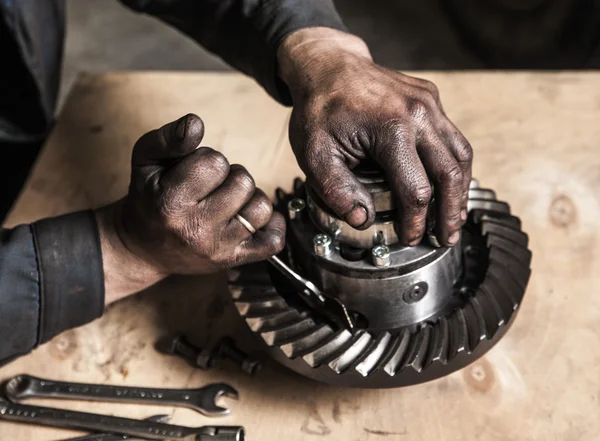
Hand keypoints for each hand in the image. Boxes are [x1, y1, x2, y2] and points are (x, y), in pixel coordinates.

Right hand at [96, 114, 284, 302]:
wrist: (142, 249)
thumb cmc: (149, 198)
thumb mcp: (146, 161)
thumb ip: (169, 138)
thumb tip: (196, 122)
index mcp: (171, 203)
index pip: (214, 162)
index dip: (208, 160)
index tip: (194, 171)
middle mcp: (196, 229)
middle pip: (243, 182)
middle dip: (230, 176)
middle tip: (212, 186)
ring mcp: (218, 248)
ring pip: (262, 207)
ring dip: (250, 198)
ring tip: (230, 201)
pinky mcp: (234, 260)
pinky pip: (274, 241)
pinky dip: (272, 225)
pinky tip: (251, 218)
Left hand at [278, 28, 472, 246]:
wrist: (326, 66)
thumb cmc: (319, 110)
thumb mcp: (315, 154)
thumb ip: (337, 190)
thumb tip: (363, 220)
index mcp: (391, 129)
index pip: (415, 189)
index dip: (415, 221)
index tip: (410, 239)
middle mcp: (419, 114)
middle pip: (449, 173)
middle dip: (450, 212)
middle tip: (446, 238)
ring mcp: (429, 102)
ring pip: (460, 153)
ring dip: (461, 190)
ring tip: (456, 217)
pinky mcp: (430, 97)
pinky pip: (453, 136)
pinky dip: (455, 165)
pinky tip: (450, 185)